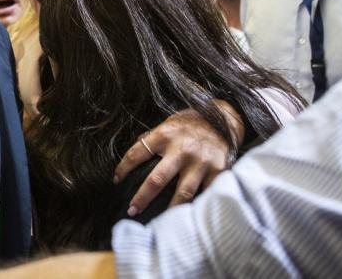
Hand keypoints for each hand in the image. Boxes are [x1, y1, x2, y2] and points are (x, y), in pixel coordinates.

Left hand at [114, 107, 234, 214]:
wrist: (224, 117)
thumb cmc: (191, 123)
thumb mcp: (168, 123)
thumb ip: (153, 137)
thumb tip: (135, 152)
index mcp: (164, 136)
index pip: (137, 153)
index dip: (123, 168)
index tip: (116, 181)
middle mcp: (182, 150)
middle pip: (157, 179)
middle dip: (142, 197)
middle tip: (132, 210)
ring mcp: (201, 162)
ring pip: (182, 193)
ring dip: (169, 211)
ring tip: (160, 224)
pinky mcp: (219, 171)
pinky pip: (206, 194)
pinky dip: (198, 208)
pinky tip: (189, 218)